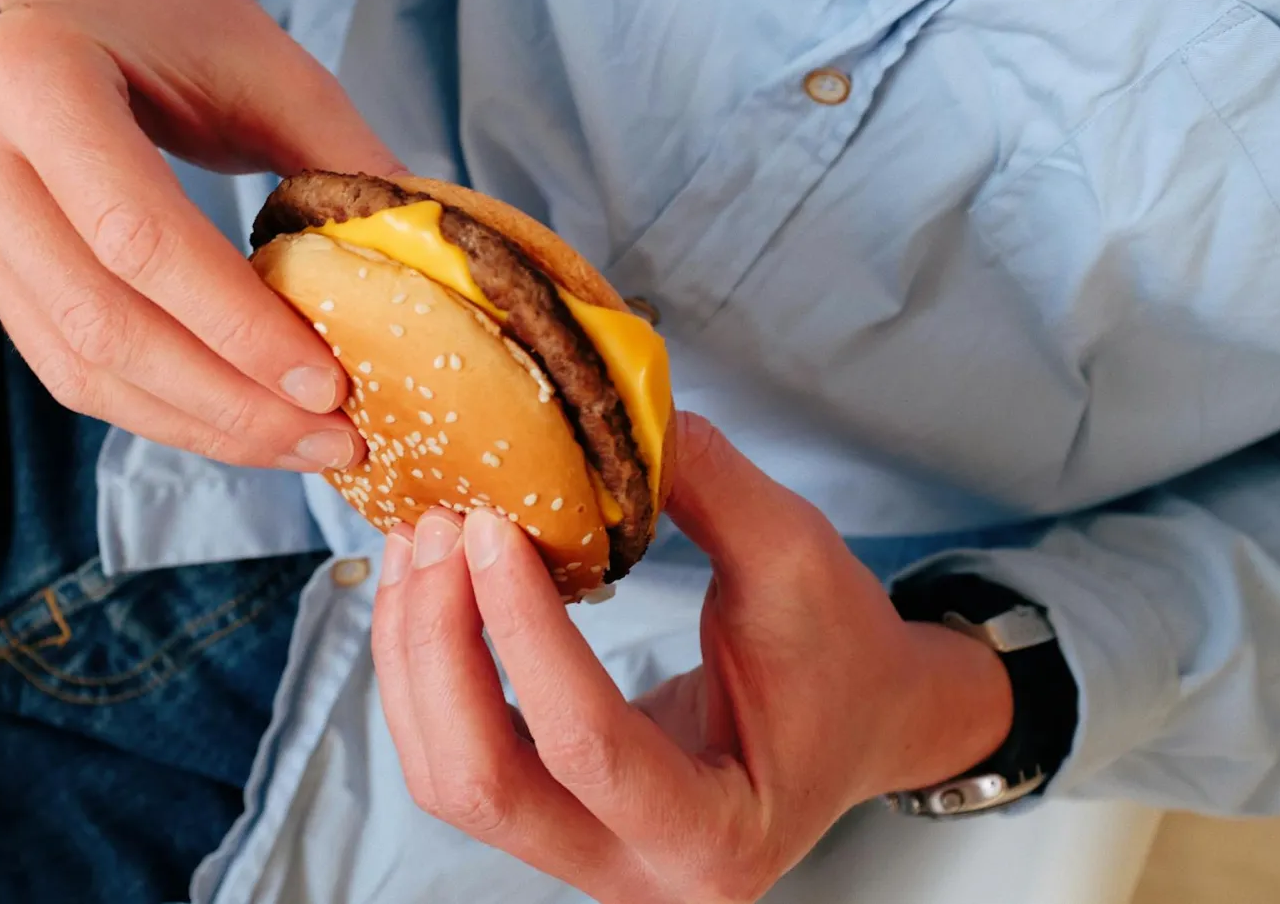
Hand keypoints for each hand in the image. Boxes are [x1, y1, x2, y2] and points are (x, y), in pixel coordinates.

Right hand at [0, 0, 397, 470]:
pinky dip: (159, 407)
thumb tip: (433, 280)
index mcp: (35, 72)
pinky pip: (67, 364)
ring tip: (299, 446)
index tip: (332, 387)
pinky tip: (239, 422)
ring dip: (197, 424)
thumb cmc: (186, 20)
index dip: (237, 327)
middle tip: (331, 439)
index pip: (139, 236)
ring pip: (79, 363)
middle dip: (226, 402)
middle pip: (101, 320)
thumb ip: (348, 169)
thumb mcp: (280, 74)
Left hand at [371, 414, 1013, 902]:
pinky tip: (430, 582)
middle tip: (442, 530)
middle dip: (441, 648)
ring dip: (416, 655)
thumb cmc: (842, 653)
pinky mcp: (549, 816)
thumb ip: (707, 487)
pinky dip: (428, 666)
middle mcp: (635, 873)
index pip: (587, 745)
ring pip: (448, 775)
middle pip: (483, 783)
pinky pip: (455, 753)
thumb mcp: (798, 558)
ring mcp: (581, 855)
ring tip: (421, 542)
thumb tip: (605, 420)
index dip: (523, 631)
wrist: (864, 716)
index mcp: (714, 834)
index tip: (492, 528)